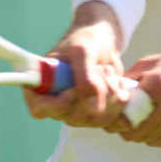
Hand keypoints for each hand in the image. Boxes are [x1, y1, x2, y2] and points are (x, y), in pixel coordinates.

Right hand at [24, 1, 129, 127]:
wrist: (102, 42)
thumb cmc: (85, 41)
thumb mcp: (83, 51)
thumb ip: (85, 78)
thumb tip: (93, 110)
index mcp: (41, 85)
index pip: (40, 109)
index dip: (58, 104)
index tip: (73, 89)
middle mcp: (56, 104)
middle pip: (75, 117)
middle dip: (95, 90)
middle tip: (100, 67)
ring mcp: (76, 112)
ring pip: (97, 119)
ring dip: (111, 92)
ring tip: (108, 71)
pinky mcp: (95, 115)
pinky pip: (111, 120)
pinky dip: (120, 101)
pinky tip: (118, 83)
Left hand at [106, 46, 160, 146]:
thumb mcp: (158, 61)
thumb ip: (132, 76)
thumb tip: (110, 91)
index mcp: (158, 84)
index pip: (123, 113)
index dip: (113, 117)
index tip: (111, 116)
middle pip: (131, 131)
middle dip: (123, 128)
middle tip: (122, 122)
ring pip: (144, 139)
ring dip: (139, 132)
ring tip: (142, 120)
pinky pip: (159, 142)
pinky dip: (154, 136)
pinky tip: (158, 123)